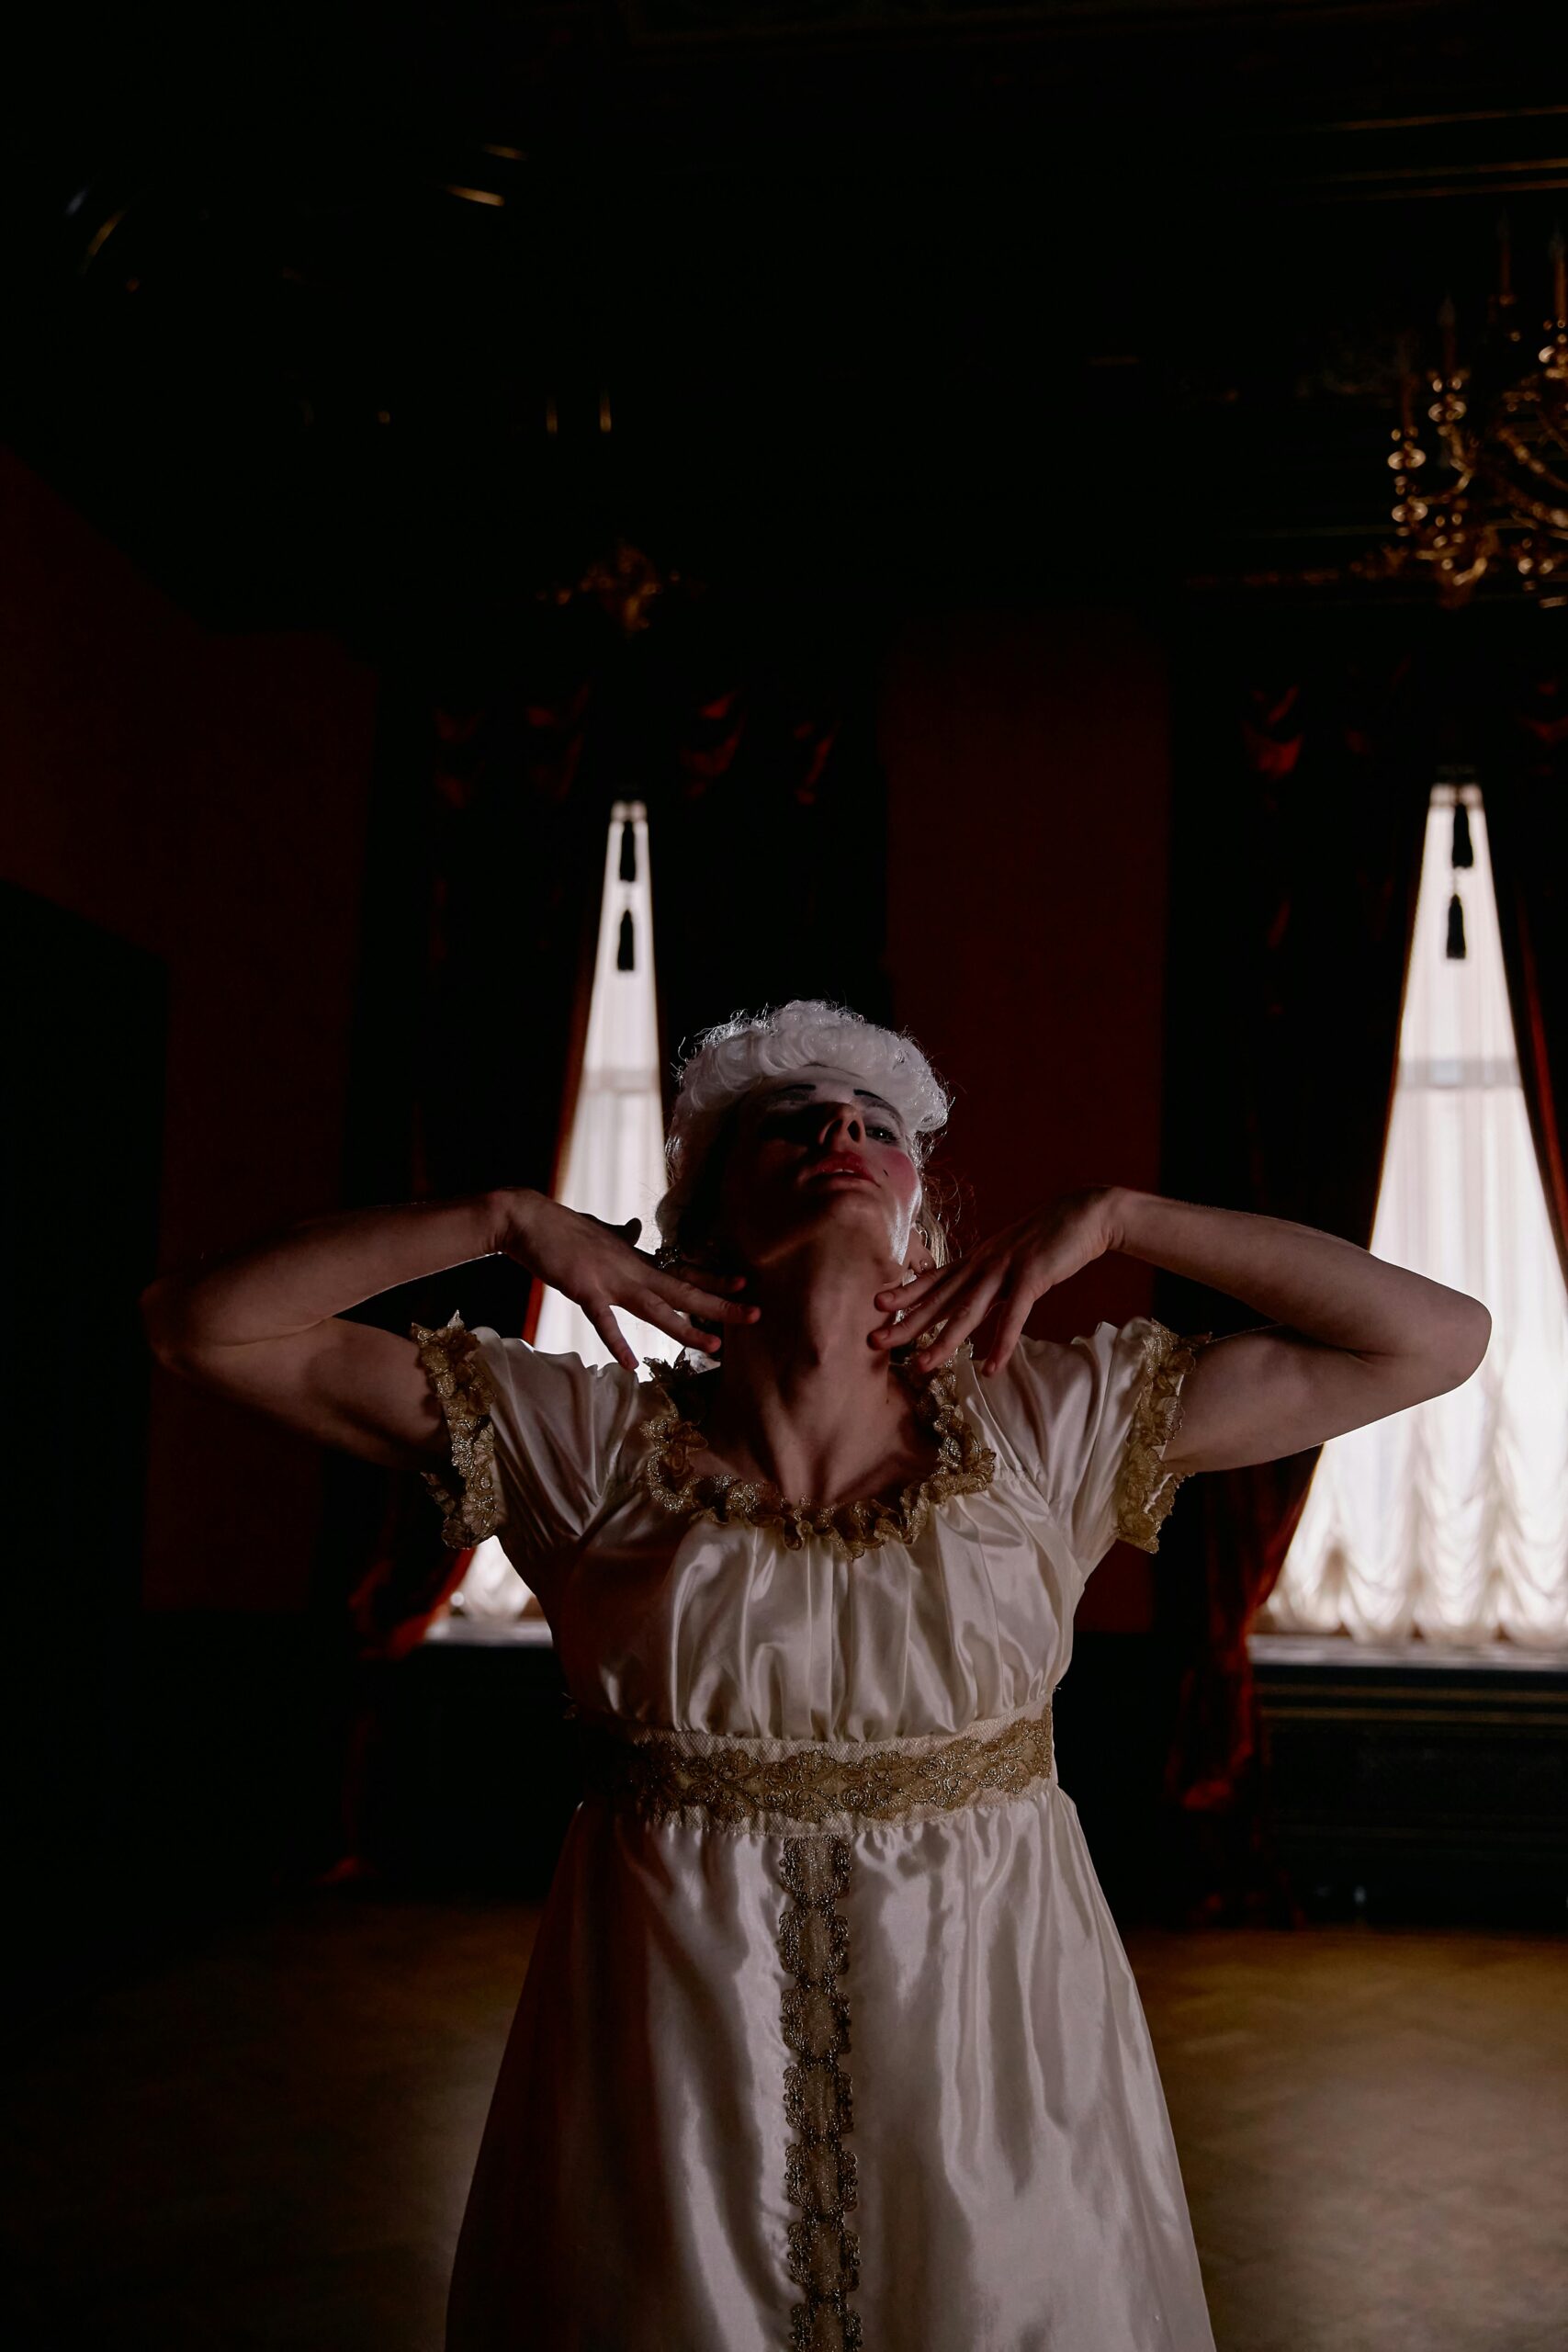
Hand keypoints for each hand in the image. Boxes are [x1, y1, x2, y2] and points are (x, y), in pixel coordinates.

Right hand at [494, 1191, 759, 1373]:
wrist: (528, 1219)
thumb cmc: (561, 1228)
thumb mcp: (600, 1230)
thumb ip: (621, 1233)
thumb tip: (635, 1226)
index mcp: (636, 1259)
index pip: (682, 1271)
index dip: (713, 1279)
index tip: (743, 1284)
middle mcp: (632, 1269)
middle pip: (683, 1291)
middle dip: (720, 1305)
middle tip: (754, 1315)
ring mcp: (610, 1280)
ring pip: (656, 1308)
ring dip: (686, 1327)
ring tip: (714, 1343)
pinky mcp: (584, 1290)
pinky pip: (604, 1321)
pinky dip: (618, 1342)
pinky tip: (631, 1365)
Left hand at [872, 1188, 1121, 1376]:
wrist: (1086, 1214)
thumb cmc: (1049, 1239)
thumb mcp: (1011, 1258)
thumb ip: (991, 1279)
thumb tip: (973, 1300)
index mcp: (977, 1260)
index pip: (934, 1280)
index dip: (905, 1293)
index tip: (876, 1304)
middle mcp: (983, 1264)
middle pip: (939, 1300)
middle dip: (906, 1322)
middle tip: (874, 1341)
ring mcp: (1005, 1270)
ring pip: (967, 1311)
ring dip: (944, 1341)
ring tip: (923, 1366)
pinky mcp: (1032, 1277)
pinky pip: (1013, 1317)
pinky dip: (1001, 1344)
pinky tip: (991, 1368)